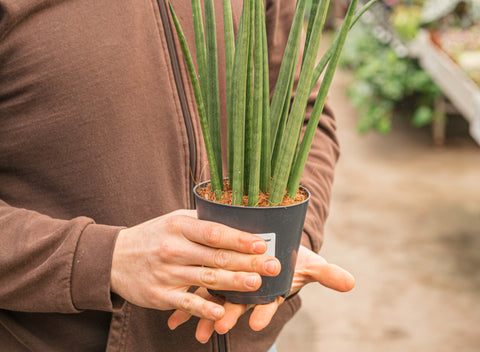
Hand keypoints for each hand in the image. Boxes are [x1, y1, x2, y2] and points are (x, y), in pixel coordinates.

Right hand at [110, 210, 280, 321]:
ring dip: (233, 283)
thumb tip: (234, 218)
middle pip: (216, 256)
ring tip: (256, 284)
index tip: (262, 243)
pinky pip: (186, 303)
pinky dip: (204, 309)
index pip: (215, 232)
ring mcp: (167, 273)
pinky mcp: (160, 295)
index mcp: (179, 226)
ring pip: (206, 279)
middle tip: (272, 265)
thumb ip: (201, 221)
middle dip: (247, 261)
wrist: (114, 258)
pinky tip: (222, 312)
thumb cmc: (152, 235)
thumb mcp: (173, 220)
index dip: (240, 238)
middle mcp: (174, 248)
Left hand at [167, 245, 354, 342]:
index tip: (257, 322)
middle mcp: (249, 289)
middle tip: (219, 324)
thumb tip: (351, 283)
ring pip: (218, 299)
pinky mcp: (216, 274)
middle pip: (239, 302)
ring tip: (197, 329)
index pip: (268, 301)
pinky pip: (201, 289)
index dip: (263, 311)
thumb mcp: (309, 262)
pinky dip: (190, 304)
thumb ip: (326, 273)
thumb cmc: (289, 256)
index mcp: (269, 286)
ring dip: (207, 314)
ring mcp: (232, 284)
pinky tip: (176, 319)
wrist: (271, 246)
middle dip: (230, 313)